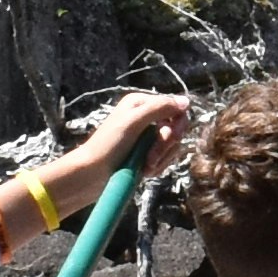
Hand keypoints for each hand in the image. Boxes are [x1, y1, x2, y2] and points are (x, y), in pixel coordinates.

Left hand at [75, 90, 191, 189]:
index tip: (170, 137)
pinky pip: (164, 160)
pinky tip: (144, 172)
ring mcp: (146, 138)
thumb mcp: (134, 121)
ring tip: (144, 167)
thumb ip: (160, 108)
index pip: (175, 109)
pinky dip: (157, 167)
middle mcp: (145, 117)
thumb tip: (186, 102)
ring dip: (160, 159)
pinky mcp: (146, 155)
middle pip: (175, 129)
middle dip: (165, 146)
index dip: (177, 125)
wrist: (91, 174)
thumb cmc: (108, 145)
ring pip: (171, 147)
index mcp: (141, 104)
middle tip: (150, 157)